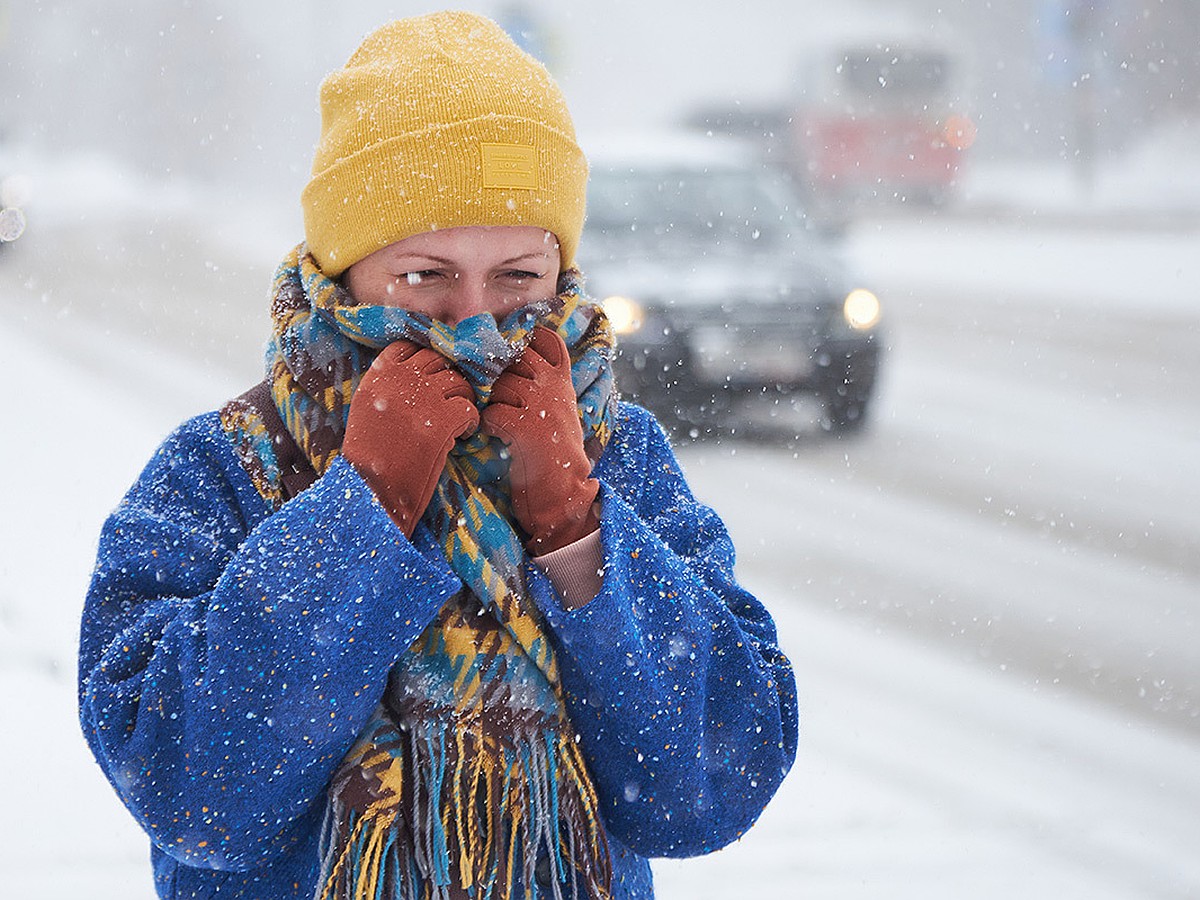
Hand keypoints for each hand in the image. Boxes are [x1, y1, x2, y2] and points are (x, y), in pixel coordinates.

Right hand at [342, 340, 478, 535]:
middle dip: (449, 378)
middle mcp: (399, 381)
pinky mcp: (441, 421)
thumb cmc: (368, 458)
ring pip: (458, 381)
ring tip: (458, 420)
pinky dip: (471, 422)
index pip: (409, 347)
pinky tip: (463, 436)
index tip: (433, 378)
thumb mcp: (366, 411)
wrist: (369, 491)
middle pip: (438, 360)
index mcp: (378, 376)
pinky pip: (469, 408)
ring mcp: (422, 399)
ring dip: (463, 399)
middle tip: (451, 400)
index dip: (426, 360)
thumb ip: (388, 386)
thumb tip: (418, 373)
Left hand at [481, 326, 599, 554]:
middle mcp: (553, 387)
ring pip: (498, 385)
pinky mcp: (526, 427)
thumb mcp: (557, 410)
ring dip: (489, 402)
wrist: (564, 494)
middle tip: (495, 396)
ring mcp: (540, 405)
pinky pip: (491, 413)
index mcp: (562, 381)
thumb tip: (506, 364)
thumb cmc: (553, 453)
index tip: (511, 354)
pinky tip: (493, 437)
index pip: (545, 339)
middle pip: (513, 356)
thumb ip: (540, 385)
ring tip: (497, 423)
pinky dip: (486, 425)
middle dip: (497, 373)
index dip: (524, 340)